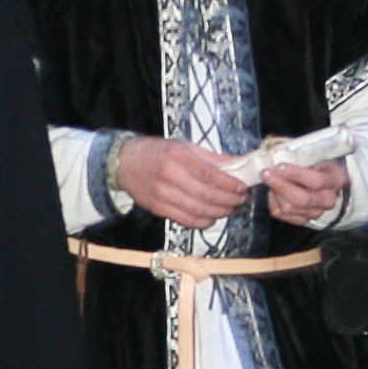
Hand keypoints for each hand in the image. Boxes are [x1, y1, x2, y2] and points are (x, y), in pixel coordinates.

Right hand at [116, 137, 255, 230]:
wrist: (125, 163)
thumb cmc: (158, 152)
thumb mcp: (184, 146)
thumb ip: (210, 157)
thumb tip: (236, 165)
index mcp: (179, 157)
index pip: (210, 174)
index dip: (230, 184)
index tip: (242, 187)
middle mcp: (171, 176)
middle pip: (207, 195)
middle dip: (229, 200)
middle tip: (241, 200)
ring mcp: (163, 195)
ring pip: (199, 210)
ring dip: (220, 212)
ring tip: (230, 209)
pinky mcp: (158, 208)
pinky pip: (186, 220)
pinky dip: (203, 222)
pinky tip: (212, 217)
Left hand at [261, 156, 351, 226]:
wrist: (326, 185)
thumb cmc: (319, 165)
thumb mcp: (317, 156)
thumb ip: (302, 157)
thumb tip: (278, 156)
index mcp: (336, 181)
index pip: (317, 181)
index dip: (296, 174)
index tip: (280, 166)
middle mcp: (328, 201)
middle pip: (302, 199)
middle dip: (280, 185)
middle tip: (265, 173)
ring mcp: (316, 213)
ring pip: (288, 207)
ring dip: (275, 192)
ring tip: (271, 178)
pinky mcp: (302, 220)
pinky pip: (280, 213)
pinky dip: (273, 201)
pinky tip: (274, 191)